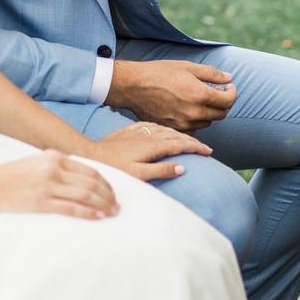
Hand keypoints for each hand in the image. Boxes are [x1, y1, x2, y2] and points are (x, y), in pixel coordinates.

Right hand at [0, 149, 117, 219]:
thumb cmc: (12, 175)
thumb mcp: (37, 162)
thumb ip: (58, 166)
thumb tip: (81, 178)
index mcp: (55, 157)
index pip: (89, 170)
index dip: (105, 183)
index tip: (112, 192)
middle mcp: (54, 169)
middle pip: (91, 183)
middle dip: (108, 195)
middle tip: (117, 205)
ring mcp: (48, 186)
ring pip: (85, 195)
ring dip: (103, 204)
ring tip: (112, 212)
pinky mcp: (42, 203)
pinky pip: (71, 208)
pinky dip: (88, 213)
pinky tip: (99, 217)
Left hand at [88, 123, 211, 181]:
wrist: (91, 154)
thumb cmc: (115, 168)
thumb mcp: (139, 173)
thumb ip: (161, 170)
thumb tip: (183, 167)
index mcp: (153, 146)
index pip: (181, 144)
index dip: (196, 148)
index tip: (208, 151)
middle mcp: (148, 136)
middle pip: (175, 135)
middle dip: (191, 140)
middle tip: (204, 147)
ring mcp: (138, 131)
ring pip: (165, 129)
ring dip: (179, 134)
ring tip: (189, 139)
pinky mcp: (130, 130)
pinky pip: (152, 126)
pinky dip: (163, 128)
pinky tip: (164, 131)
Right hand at [106, 59, 235, 132]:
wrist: (134, 86)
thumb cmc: (160, 73)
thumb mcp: (188, 66)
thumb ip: (212, 74)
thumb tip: (228, 78)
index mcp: (200, 95)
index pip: (228, 101)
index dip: (232, 93)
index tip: (228, 87)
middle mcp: (194, 113)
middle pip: (221, 114)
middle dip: (222, 102)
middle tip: (216, 92)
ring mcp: (184, 123)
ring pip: (207, 122)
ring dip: (209, 112)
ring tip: (199, 100)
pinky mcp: (174, 129)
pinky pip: (193, 129)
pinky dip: (195, 121)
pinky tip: (188, 110)